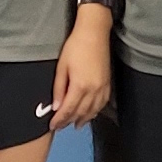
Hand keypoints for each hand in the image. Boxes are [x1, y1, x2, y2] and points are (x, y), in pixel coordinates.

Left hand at [51, 6, 113, 129]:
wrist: (94, 34)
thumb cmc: (75, 47)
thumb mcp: (62, 67)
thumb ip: (59, 88)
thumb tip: (56, 107)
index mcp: (80, 86)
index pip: (68, 110)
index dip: (60, 120)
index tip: (52, 126)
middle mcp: (93, 91)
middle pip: (81, 112)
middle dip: (69, 121)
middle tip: (61, 127)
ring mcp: (102, 88)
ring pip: (93, 111)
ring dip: (83, 119)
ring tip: (75, 125)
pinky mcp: (108, 84)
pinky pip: (102, 104)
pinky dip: (95, 111)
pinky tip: (90, 113)